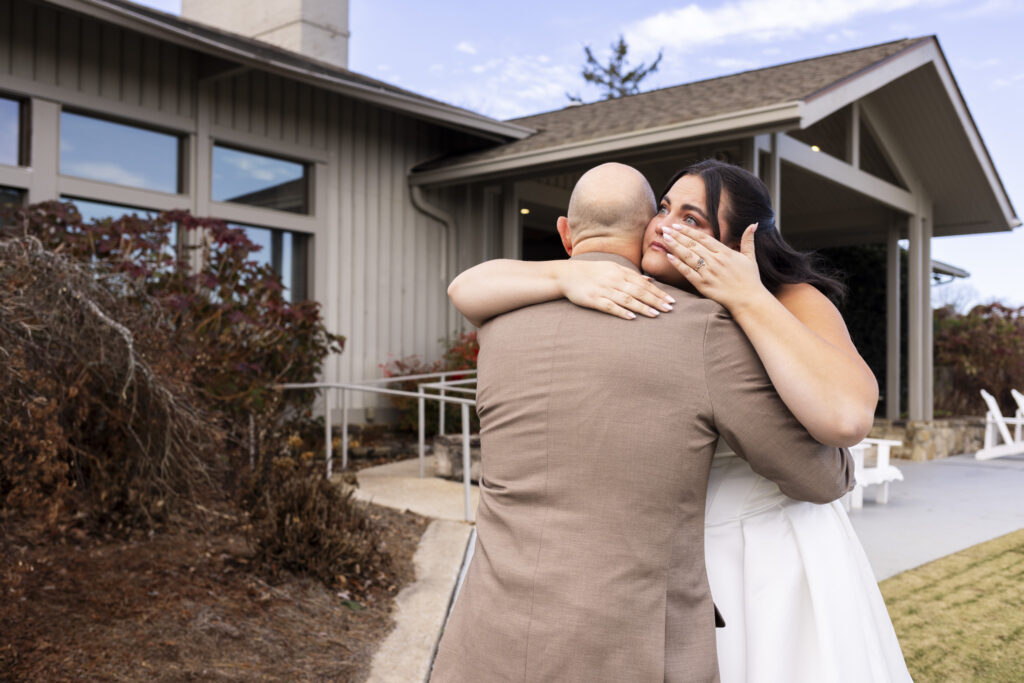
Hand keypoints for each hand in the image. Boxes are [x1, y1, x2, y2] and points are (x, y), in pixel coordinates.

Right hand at [557, 260, 674, 319]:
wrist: (567, 275)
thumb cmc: (592, 272)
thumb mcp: (612, 268)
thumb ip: (631, 275)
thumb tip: (650, 280)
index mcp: (620, 272)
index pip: (643, 283)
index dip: (658, 292)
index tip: (671, 300)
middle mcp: (614, 280)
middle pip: (639, 291)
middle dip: (655, 300)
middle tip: (669, 308)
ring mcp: (604, 290)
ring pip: (627, 299)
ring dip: (642, 307)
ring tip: (656, 314)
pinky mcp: (593, 300)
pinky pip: (610, 307)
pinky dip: (621, 312)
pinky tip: (632, 318)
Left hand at [661, 222, 767, 311]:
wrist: (749, 300)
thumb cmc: (750, 279)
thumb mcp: (750, 257)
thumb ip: (748, 240)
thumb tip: (753, 224)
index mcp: (725, 252)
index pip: (703, 238)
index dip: (689, 231)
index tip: (678, 226)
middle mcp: (715, 260)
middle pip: (692, 245)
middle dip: (677, 236)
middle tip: (665, 228)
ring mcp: (708, 272)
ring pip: (688, 256)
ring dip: (675, 246)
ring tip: (664, 238)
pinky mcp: (703, 284)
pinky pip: (688, 272)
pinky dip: (678, 264)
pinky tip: (669, 256)